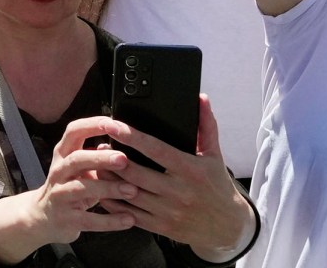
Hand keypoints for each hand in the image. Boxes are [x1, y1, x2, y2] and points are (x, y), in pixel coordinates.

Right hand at [27, 115, 139, 244]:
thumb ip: (96, 157)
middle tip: (124, 159)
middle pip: (76, 159)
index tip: (113, 123)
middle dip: (100, 158)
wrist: (43, 217)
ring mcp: (60, 195)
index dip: (92, 125)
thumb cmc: (70, 187)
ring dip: (108, 188)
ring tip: (132, 190)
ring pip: (82, 188)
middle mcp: (59, 172)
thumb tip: (118, 142)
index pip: (73, 132)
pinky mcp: (67, 219)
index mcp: (63, 154)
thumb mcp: (78, 169)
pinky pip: (89, 220)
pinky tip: (130, 219)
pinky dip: (110, 221)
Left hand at [110, 98, 252, 257]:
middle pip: (136, 172)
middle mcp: (179, 192)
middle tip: (100, 144)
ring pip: (129, 193)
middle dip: (113, 157)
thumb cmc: (218, 187)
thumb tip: (201, 99)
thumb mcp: (215, 156)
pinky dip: (113, 201)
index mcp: (191, 170)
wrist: (230, 228)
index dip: (131, 136)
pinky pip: (130, 214)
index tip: (111, 124)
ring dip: (109, 177)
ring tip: (96, 163)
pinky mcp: (162, 227)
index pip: (156, 149)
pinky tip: (103, 189)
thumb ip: (206, 126)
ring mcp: (169, 211)